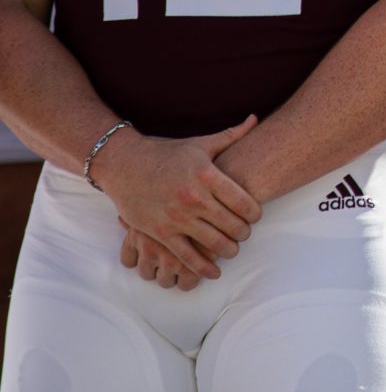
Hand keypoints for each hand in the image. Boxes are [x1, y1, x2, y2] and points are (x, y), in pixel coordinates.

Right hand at [91, 117, 262, 278]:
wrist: (124, 165)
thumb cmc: (167, 154)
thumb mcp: (200, 144)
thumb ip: (231, 135)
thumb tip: (255, 119)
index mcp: (207, 175)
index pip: (244, 202)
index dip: (255, 213)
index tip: (256, 216)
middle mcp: (194, 197)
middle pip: (233, 225)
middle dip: (244, 233)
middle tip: (245, 234)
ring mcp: (176, 217)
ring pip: (214, 243)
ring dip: (229, 250)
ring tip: (232, 249)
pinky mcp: (159, 232)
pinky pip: (186, 256)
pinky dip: (203, 268)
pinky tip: (215, 272)